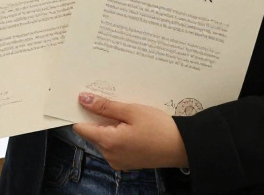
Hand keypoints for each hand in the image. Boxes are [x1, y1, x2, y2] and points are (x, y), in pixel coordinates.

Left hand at [72, 93, 188, 170]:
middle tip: (111, 103)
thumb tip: (83, 99)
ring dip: (109, 126)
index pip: (81, 128)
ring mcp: (118, 161)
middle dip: (98, 118)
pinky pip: (113, 147)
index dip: (81, 113)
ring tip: (125, 114)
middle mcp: (109, 155)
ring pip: (103, 139)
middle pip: (92, 133)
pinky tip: (130, 126)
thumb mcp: (131, 111)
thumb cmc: (159, 127)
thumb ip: (105, 106)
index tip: (85, 100)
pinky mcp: (126, 163)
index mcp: (108, 142)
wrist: (182, 147)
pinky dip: (117, 135)